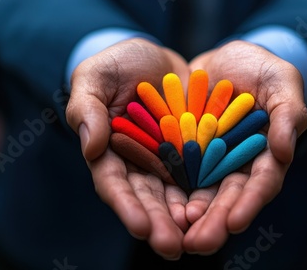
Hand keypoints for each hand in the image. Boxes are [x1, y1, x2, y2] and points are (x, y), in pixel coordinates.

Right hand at [65, 38, 190, 259]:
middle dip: (159, 224)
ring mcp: (168, 161)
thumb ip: (87, 110)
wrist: (157, 59)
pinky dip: (209, 192)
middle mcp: (139, 164)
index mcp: (110, 152)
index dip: (126, 206)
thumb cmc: (117, 64)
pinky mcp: (194, 153)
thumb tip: (91, 147)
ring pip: (176, 195)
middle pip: (147, 199)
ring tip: (200, 239)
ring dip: (186, 218)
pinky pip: (203, 174)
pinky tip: (220, 210)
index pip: (114, 184)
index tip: (140, 227)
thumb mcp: (95, 78)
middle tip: (172, 248)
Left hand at [182, 40, 306, 253]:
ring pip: (199, 194)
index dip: (249, 203)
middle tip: (199, 244)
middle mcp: (236, 165)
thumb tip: (284, 152)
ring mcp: (209, 161)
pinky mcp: (185, 152)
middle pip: (227, 198)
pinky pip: (175, 172)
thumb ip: (289, 114)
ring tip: (175, 236)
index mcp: (265, 155)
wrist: (224, 60)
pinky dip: (168, 190)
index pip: (260, 184)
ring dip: (188, 216)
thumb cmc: (262, 68)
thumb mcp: (282, 82)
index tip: (235, 223)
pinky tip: (157, 207)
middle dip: (214, 222)